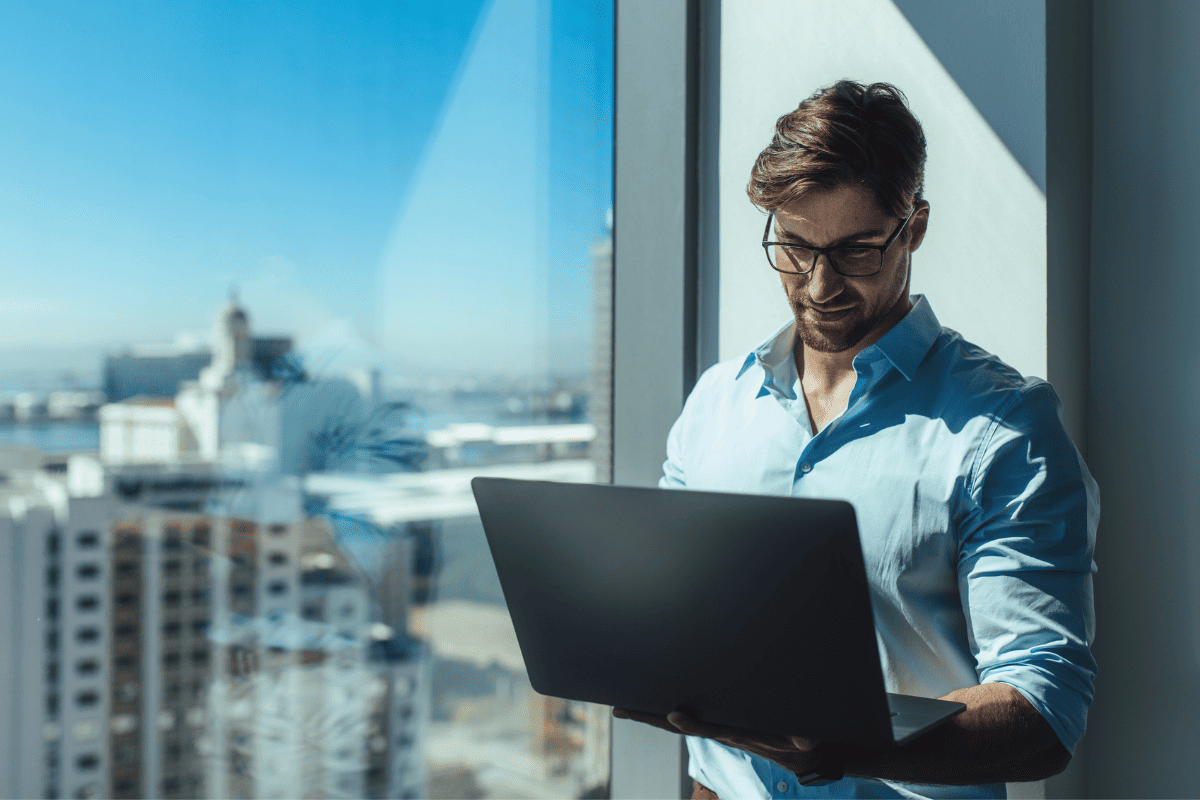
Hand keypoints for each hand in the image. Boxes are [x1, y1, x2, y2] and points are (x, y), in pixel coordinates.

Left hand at [612, 707, 822, 776]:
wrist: (796, 753)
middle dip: (648, 717)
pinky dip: (664, 711)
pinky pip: (684, 716)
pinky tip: (648, 704)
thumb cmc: (797, 742)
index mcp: (735, 734)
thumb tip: (806, 739)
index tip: (675, 715)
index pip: (708, 729)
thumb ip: (803, 739)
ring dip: (648, 714)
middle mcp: (718, 731)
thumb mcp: (803, 741)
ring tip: (622, 706)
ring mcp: (714, 726)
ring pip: (675, 721)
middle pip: (677, 726)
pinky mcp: (715, 720)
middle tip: (620, 709)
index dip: (691, 724)